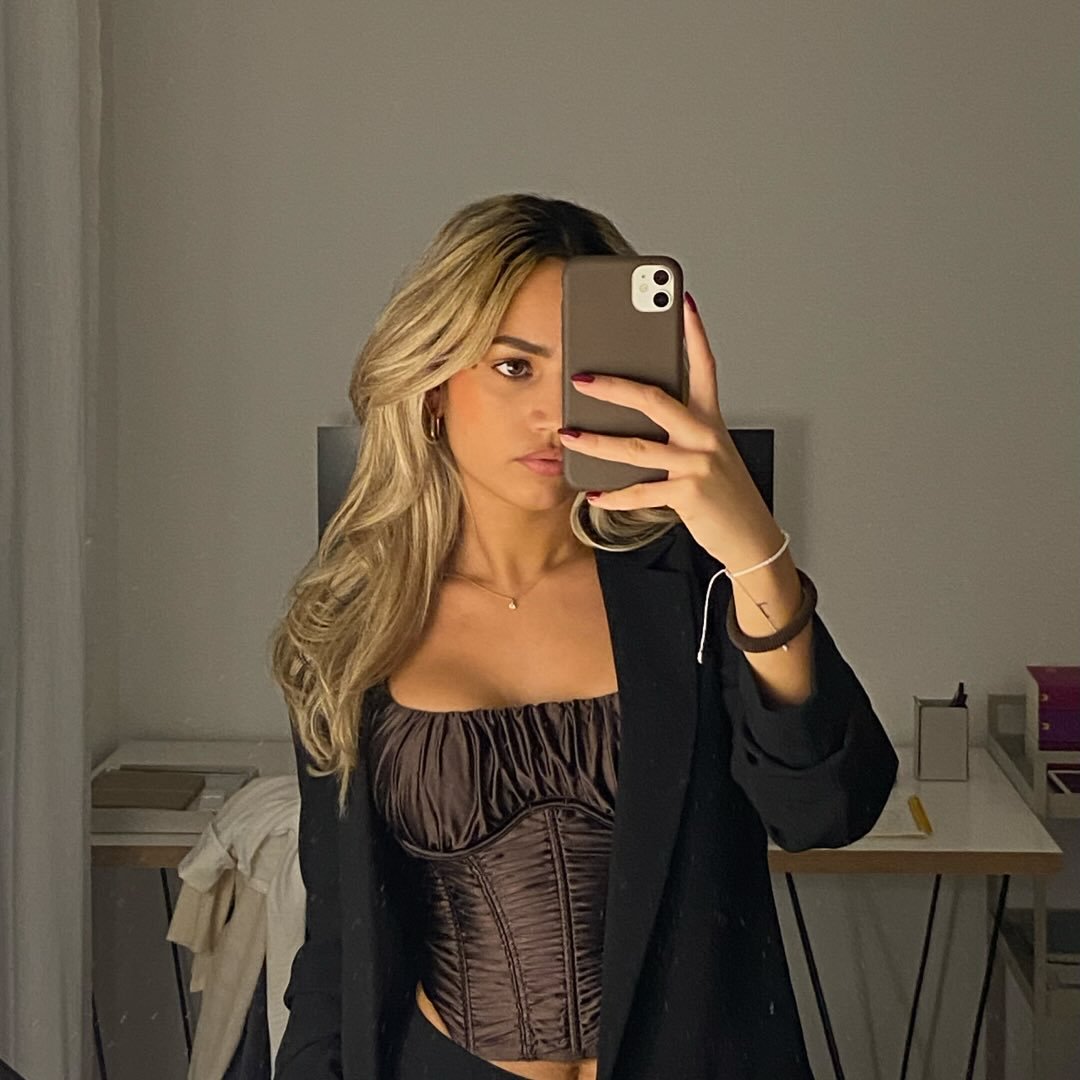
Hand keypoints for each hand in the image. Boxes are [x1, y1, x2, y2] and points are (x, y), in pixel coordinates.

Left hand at [559, 292, 782, 569]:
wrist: (750, 537)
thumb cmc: (725, 493)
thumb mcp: (707, 453)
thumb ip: (677, 432)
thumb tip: (629, 419)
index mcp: (710, 420)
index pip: (704, 366)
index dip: (695, 332)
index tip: (682, 301)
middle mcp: (705, 436)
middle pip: (654, 399)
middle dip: (614, 386)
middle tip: (581, 377)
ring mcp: (697, 464)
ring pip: (636, 447)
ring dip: (596, 442)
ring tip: (569, 435)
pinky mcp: (688, 494)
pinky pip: (641, 492)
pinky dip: (614, 496)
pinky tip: (593, 494)